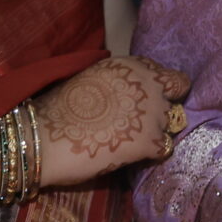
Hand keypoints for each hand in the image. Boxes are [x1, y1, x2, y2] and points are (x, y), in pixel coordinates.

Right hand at [34, 56, 191, 188]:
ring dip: (156, 132)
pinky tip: (132, 156)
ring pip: (171, 123)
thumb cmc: (60, 110)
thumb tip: (132, 92)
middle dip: (165, 107)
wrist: (44, 137)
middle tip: (145, 122)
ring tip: (130, 141)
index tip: (146, 102)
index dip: (159, 90)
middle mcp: (149, 83)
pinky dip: (151, 154)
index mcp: (132, 65)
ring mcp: (152, 112)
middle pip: (177, 95)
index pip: (168, 75)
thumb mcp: (94, 79)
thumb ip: (121, 83)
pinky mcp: (149, 140)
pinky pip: (164, 148)